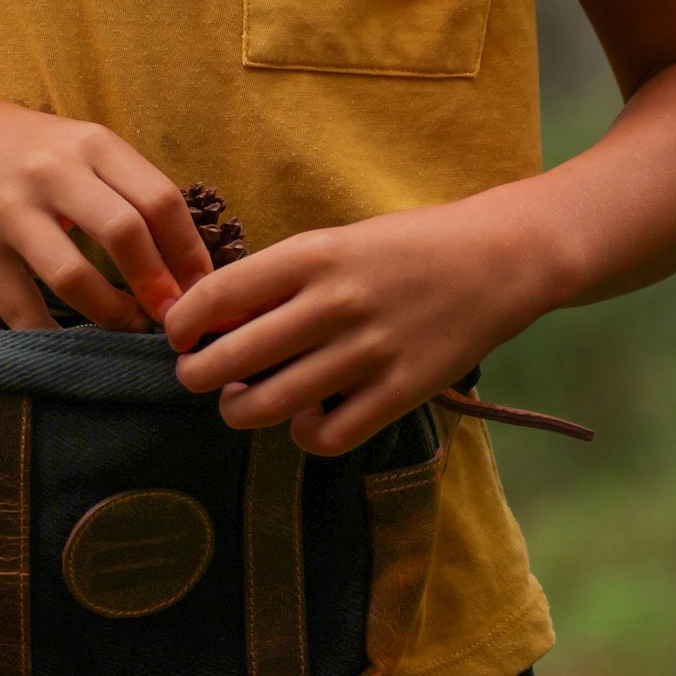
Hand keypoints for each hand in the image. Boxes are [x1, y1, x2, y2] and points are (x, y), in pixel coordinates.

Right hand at [0, 87, 214, 331]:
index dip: (191, 253)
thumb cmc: (12, 144)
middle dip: (161, 288)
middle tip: (176, 320)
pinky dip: (52, 338)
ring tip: (127, 329)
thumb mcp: (72, 142)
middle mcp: (52, 171)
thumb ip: (121, 184)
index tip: (205, 290)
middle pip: (128, 234)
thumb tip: (179, 254)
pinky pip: (22, 309)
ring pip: (76, 278)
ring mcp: (10, 211)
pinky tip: (71, 346)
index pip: (161, 199)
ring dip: (113, 316)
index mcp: (90, 142)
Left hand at [163, 200, 569, 452]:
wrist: (498, 259)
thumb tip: (219, 319)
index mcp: (314, 254)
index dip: (183, 322)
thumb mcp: (340, 240)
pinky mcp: (401, 391)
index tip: (177, 335)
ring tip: (240, 402)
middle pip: (232, 358)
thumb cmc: (409, 244)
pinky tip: (304, 419)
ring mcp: (369, 352)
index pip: (220, 294)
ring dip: (239, 410)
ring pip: (270, 405)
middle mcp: (335, 303)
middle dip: (197, 375)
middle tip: (197, 376)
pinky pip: (328, 435)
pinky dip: (302, 435)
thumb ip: (284, 277)